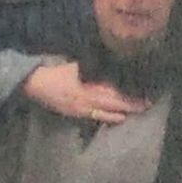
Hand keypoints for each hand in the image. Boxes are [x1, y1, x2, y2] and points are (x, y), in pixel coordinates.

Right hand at [22, 61, 148, 124]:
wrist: (35, 83)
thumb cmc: (55, 71)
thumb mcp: (76, 66)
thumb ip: (93, 67)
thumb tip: (112, 64)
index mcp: (87, 88)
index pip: (113, 94)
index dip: (128, 97)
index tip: (143, 97)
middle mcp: (86, 102)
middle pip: (112, 106)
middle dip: (129, 107)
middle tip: (146, 106)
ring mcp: (80, 111)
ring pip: (105, 114)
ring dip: (120, 114)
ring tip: (133, 113)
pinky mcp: (74, 114)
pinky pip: (94, 118)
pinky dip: (107, 118)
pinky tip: (116, 118)